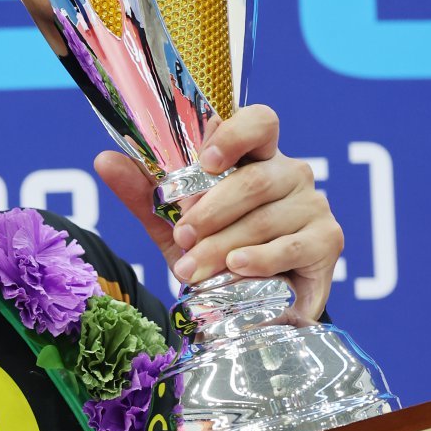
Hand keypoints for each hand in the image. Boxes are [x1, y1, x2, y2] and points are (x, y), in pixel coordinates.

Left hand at [95, 104, 342, 323]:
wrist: (251, 308)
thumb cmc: (216, 252)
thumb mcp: (173, 225)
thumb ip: (144, 194)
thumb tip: (103, 160)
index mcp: (255, 157)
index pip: (258, 122)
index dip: (234, 134)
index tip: (203, 161)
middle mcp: (289, 173)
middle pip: (253, 179)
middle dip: (211, 210)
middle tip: (182, 236)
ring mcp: (312, 205)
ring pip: (265, 217)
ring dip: (223, 245)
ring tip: (192, 268)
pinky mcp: (328, 240)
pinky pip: (293, 245)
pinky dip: (261, 259)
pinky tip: (237, 267)